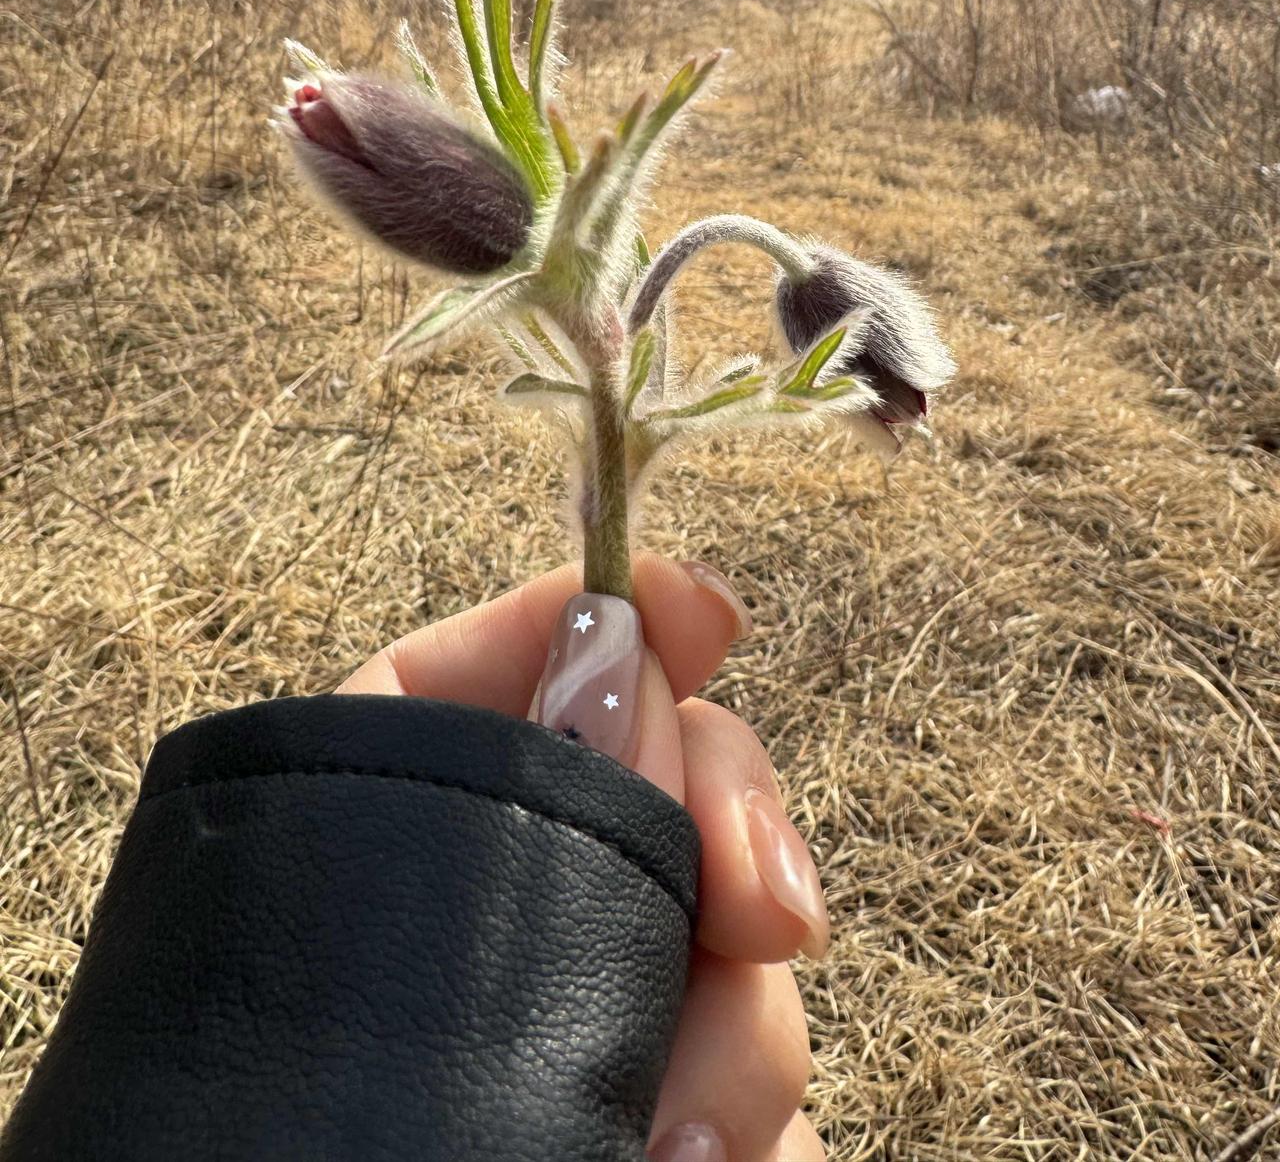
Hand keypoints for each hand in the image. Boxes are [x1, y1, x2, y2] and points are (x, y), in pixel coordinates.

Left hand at [340, 554, 826, 1161]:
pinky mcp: (667, 1127)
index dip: (632, 620)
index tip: (709, 614)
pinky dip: (755, 1138)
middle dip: (738, 848)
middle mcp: (531, 900)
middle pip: (683, 798)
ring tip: (671, 1151)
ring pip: (748, 967)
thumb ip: (517, 771)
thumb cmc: (322, 1113)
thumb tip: (628, 629)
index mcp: (424, 812)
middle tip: (765, 918)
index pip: (536, 662)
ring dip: (742, 1048)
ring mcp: (612, 1018)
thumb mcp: (401, 885)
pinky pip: (770, 1106)